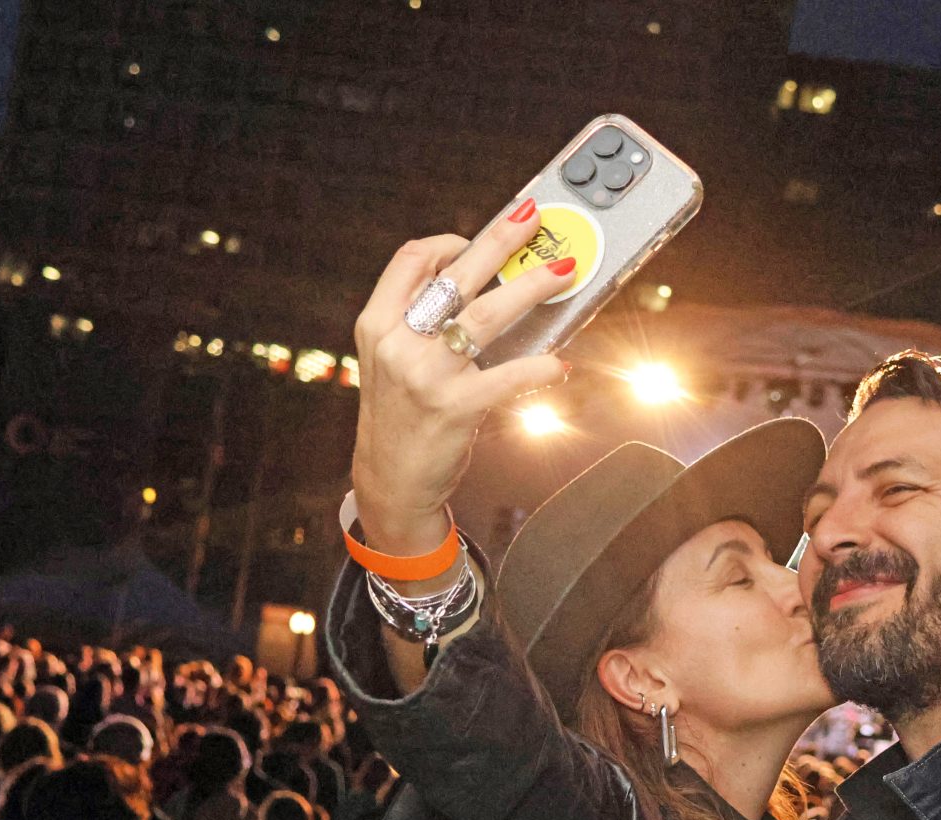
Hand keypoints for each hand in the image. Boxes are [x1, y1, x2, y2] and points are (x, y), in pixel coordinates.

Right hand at [349, 207, 575, 559]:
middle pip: (455, 275)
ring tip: (562, 273)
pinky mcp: (454, 407)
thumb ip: (420, 323)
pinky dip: (539, 368)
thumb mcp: (393, 360)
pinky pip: (507, 376)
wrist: (392, 480)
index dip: (448, 241)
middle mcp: (397, 343)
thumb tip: (480, 281)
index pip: (411, 260)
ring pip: (486, 315)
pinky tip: (560, 365)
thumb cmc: (403, 414)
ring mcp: (425, 375)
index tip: (479, 237)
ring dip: (530, 288)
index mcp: (377, 324)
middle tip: (533, 218)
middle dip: (500, 240)